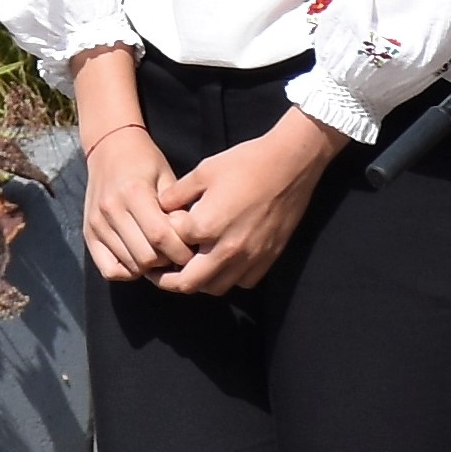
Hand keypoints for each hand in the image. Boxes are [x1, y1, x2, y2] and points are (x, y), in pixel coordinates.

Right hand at [79, 117, 188, 284]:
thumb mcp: (167, 177)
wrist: (109, 148)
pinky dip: (128, 271)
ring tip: (161, 256)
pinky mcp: (88, 233)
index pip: (160, 236)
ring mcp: (96, 223)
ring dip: (150, 267)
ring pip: (130, 265)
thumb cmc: (145, 162)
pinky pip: (109, 269)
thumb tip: (190, 242)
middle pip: (145, 256)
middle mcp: (110, 209)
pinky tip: (139, 259)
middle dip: (168, 262)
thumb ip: (177, 210)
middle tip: (178, 255)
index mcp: (133, 192)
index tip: (193, 251)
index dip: (180, 251)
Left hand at [153, 110, 342, 295]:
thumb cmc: (246, 163)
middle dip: (169, 281)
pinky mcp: (268, 258)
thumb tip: (160, 208)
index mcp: (206, 227)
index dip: (164, 238)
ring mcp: (250, 257)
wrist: (291, 164)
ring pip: (215, 288)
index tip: (164, 232)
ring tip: (192, 268)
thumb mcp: (203, 172)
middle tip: (160, 274)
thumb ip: (175, 194)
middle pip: (188, 283)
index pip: (172, 246)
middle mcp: (227, 249)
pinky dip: (229, 278)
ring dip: (200, 282)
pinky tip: (224, 262)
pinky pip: (242, 282)